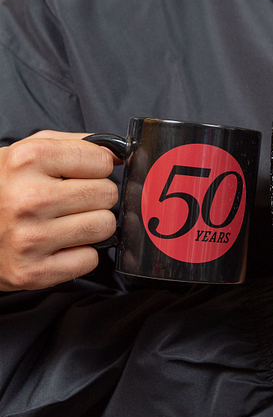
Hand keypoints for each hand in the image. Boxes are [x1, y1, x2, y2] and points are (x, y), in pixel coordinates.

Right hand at [0, 131, 118, 290]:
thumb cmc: (4, 187)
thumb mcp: (28, 152)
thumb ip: (76, 144)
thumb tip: (118, 155)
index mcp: (28, 160)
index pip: (102, 162)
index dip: (96, 168)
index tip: (79, 175)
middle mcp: (28, 199)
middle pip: (108, 194)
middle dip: (95, 196)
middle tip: (70, 201)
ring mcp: (30, 238)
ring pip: (104, 226)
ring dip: (92, 225)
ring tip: (65, 222)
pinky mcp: (33, 272)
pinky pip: (90, 259)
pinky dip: (80, 254)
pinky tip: (58, 246)